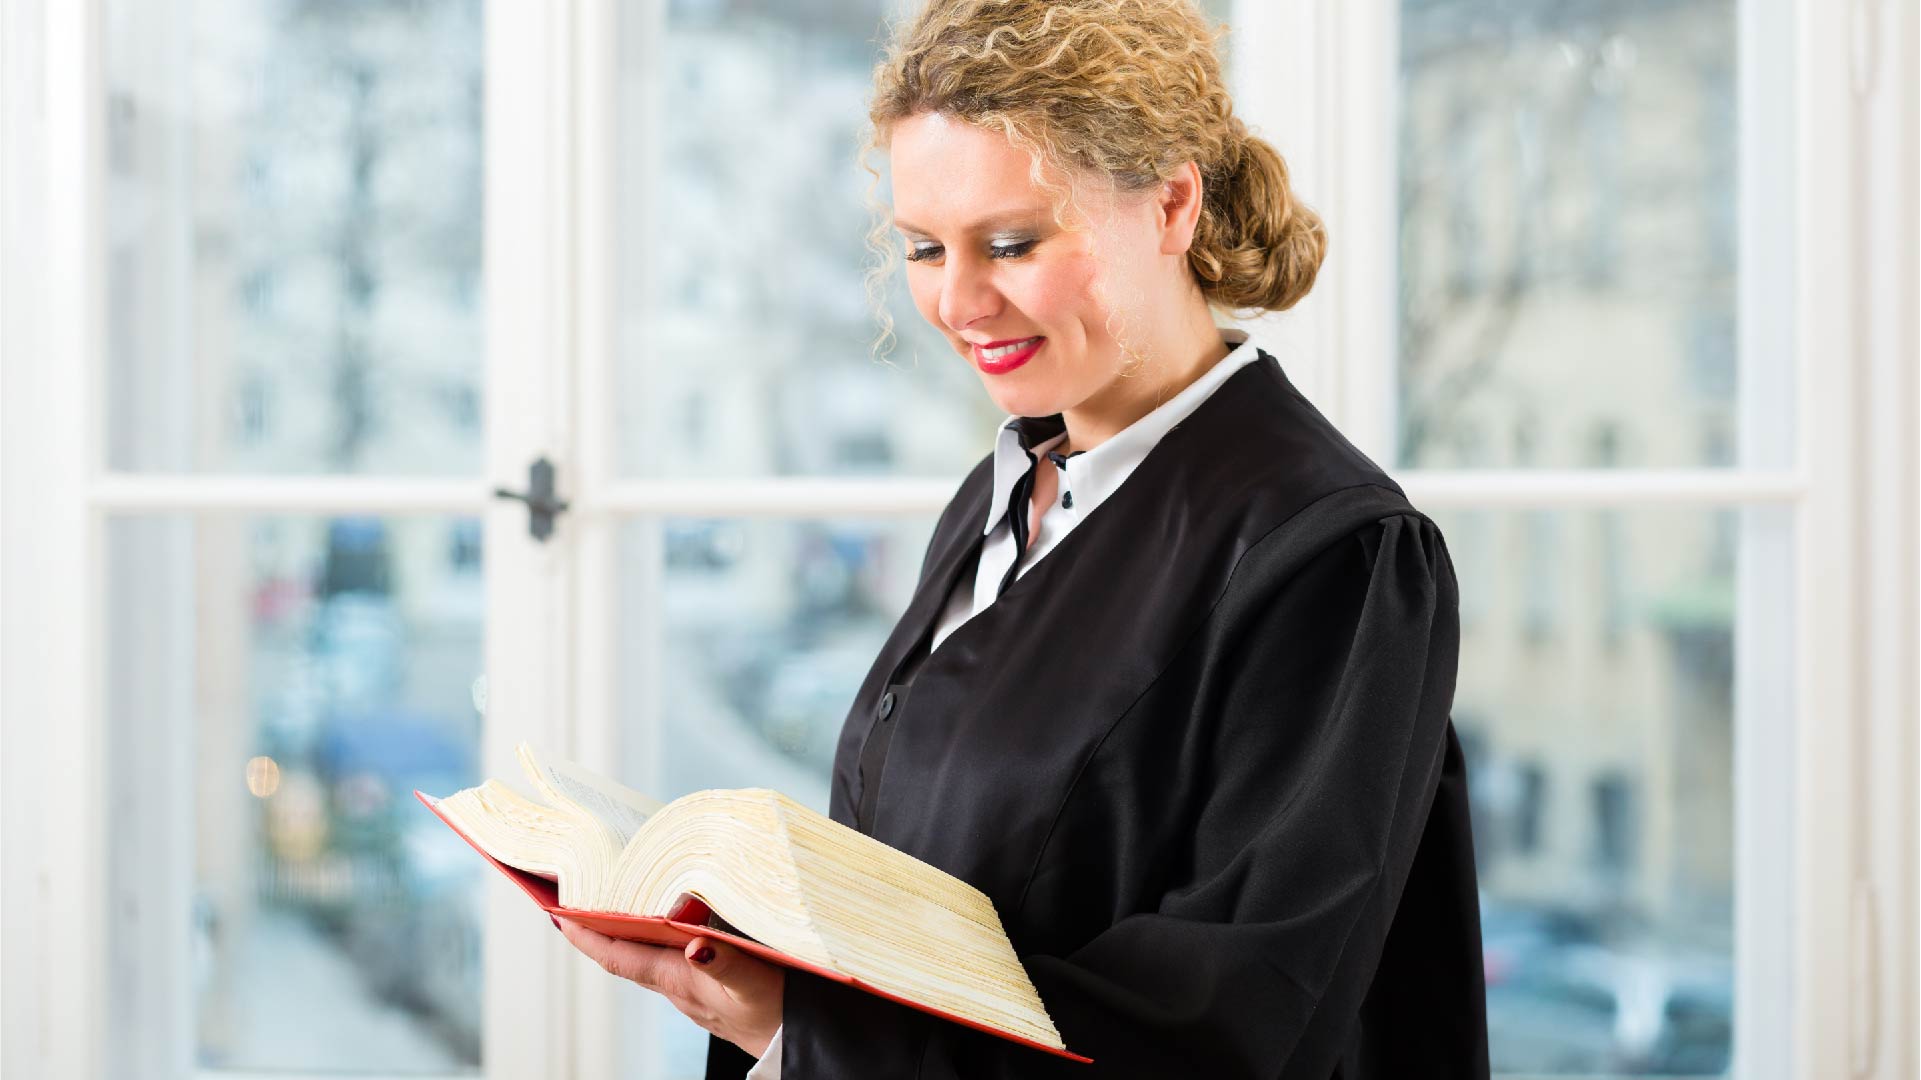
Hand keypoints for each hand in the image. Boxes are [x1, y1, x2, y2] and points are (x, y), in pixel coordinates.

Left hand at [553, 914, 784, 1057]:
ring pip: (644, 960)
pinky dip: (653, 943)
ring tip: (606, 908)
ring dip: (622, 936)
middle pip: (623, 957)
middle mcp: (677, 987)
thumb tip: (695, 947)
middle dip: (595, 930)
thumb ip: (726, 963)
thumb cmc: (777, 1013)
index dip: (585, 936)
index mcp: (678, 980)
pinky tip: (662, 931)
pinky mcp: (707, 990)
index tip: (557, 913)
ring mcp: (690, 991)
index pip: (618, 957)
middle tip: (570, 901)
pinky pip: (667, 964)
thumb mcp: (755, 983)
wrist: (796, 1043)